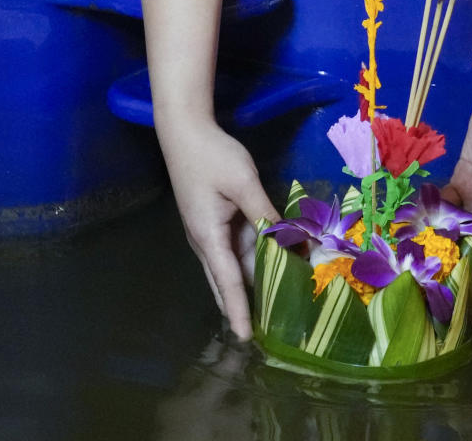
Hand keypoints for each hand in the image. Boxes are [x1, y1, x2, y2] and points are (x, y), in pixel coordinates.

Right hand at [156, 114, 280, 339]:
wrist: (185, 133)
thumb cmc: (212, 157)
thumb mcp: (244, 183)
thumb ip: (265, 213)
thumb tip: (286, 239)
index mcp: (209, 237)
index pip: (228, 283)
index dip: (240, 310)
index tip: (246, 337)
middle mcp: (206, 242)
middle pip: (227, 282)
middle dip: (244, 307)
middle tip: (267, 331)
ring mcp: (208, 233)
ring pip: (232, 267)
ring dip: (251, 284)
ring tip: (275, 306)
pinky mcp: (214, 222)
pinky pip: (235, 250)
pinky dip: (252, 262)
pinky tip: (272, 267)